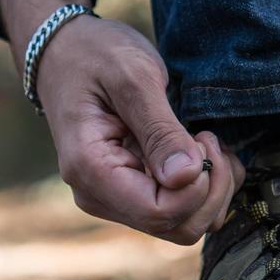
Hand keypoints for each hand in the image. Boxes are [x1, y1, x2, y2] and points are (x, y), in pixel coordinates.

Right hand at [0, 0, 244, 244]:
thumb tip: (188, 176)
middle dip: (212, 188)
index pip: (159, 212)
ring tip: (206, 140)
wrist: (65, 52)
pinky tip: (201, 149)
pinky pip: (182, 211)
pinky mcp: (133, 191)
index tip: (201, 138)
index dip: (197, 186)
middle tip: (208, 137)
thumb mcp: (133, 78)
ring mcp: (115, 197)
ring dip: (214, 188)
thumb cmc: (94, 55)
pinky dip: (207, 186)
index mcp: (92, 170)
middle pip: (177, 227)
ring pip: (185, 225)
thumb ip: (161, 129)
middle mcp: (99, 196)